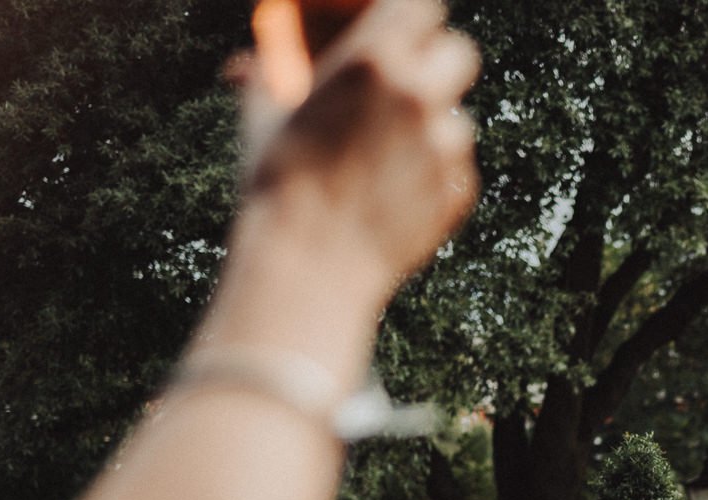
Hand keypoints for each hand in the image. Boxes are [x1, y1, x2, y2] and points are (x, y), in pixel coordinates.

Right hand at [241, 0, 480, 296]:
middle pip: (458, 52)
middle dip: (437, 61)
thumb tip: (247, 63)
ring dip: (433, 125)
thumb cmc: (277, 184)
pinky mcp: (459, 189)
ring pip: (458, 116)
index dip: (411, 16)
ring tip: (388, 154)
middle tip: (411, 80)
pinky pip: (457, 166)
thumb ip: (271, 74)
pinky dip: (435, 172)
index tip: (402, 27)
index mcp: (373, 60)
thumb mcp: (266, 115)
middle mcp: (419, 95)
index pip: (421, 5)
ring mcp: (446, 145)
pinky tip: (395, 193)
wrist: (310, 265)